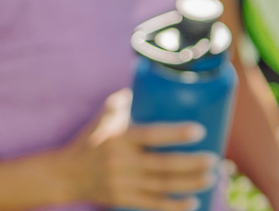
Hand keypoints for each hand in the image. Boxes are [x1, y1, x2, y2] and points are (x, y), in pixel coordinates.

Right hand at [60, 89, 221, 210]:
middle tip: (214, 159)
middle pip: (162, 165)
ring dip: (190, 184)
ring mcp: (122, 183)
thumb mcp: (105, 115)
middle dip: (192, 164)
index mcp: (119, 138)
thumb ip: (127, 100)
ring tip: (211, 177)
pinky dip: (173, 206)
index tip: (200, 131)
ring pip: (161, 186)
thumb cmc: (92, 138)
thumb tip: (154, 80)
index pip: (152, 135)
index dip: (176, 134)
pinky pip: (152, 204)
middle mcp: (121, 162)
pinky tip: (193, 202)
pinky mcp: (122, 199)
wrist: (65, 174)